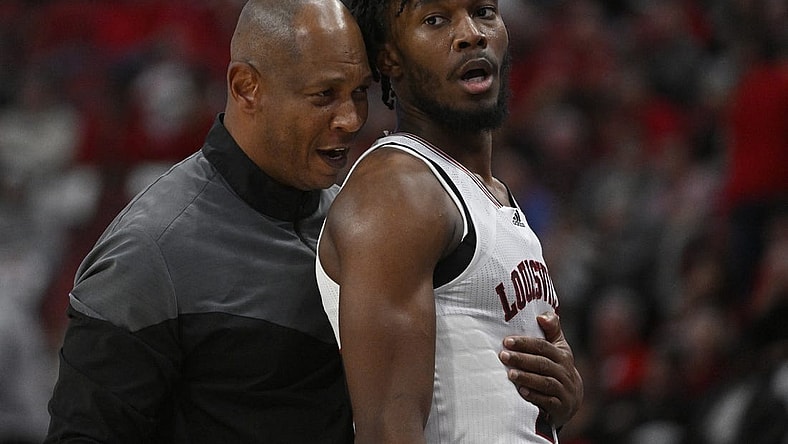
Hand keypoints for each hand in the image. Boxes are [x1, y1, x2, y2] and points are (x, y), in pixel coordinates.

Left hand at [499, 312, 582, 427]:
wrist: (571, 399)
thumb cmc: (558, 368)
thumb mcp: (558, 348)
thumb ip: (551, 329)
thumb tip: (541, 316)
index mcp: (562, 355)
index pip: (543, 347)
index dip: (525, 343)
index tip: (507, 341)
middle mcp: (565, 372)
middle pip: (543, 364)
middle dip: (522, 359)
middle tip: (503, 356)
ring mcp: (564, 390)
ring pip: (546, 382)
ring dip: (527, 377)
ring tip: (510, 374)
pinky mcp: (561, 407)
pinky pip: (548, 401)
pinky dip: (535, 396)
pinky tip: (521, 392)